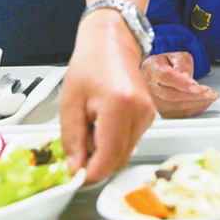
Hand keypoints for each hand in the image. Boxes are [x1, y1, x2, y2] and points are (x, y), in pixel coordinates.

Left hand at [60, 11, 155, 184]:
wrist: (112, 42)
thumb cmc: (91, 64)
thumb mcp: (70, 102)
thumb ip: (72, 139)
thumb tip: (76, 168)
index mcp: (120, 106)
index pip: (108, 158)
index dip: (90, 174)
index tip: (74, 177)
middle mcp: (140, 112)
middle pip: (118, 160)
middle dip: (96, 162)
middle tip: (77, 147)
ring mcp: (148, 115)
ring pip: (124, 153)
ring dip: (104, 151)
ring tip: (90, 126)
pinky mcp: (149, 117)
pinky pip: (129, 142)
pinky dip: (113, 141)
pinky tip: (102, 123)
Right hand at [141, 52, 217, 117]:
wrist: (155, 72)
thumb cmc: (166, 63)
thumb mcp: (176, 56)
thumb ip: (181, 64)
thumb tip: (185, 76)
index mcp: (152, 68)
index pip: (166, 77)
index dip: (182, 83)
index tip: (196, 86)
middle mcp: (149, 86)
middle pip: (171, 94)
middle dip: (193, 95)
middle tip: (209, 92)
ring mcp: (153, 100)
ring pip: (175, 106)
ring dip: (196, 103)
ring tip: (210, 97)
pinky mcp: (160, 110)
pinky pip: (178, 113)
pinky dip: (193, 109)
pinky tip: (204, 103)